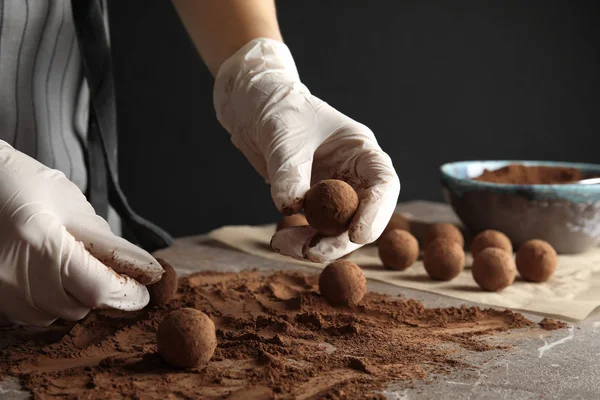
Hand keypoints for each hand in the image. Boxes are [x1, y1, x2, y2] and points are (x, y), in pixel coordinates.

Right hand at [0, 141, 162, 325]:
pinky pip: (29, 315)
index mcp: (42, 243)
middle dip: (98, 292)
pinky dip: (46, 302)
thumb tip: (144, 269)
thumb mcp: (72, 206)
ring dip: (71, 299)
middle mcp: (14, 275)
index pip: (97, 289)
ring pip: (54, 316)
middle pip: (77, 308)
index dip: (126, 294)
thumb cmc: (25, 185)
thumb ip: (108, 242)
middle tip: (102, 271)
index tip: (142, 292)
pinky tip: (45, 275)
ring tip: (66, 266)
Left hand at [214, 38, 399, 262]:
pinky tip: (280, 240)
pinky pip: (312, 229)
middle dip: (340, 239)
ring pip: (336, 229)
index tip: (357, 236)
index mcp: (361, 151)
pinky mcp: (311, 203)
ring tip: (283, 245)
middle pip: (361, 216)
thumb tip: (290, 208)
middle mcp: (353, 175)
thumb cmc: (279, 110)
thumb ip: (289, 172)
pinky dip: (298, 238)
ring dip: (314, 243)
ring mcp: (333, 191)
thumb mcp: (285, 137)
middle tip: (313, 252)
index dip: (376, 213)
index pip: (383, 184)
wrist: (254, 108)